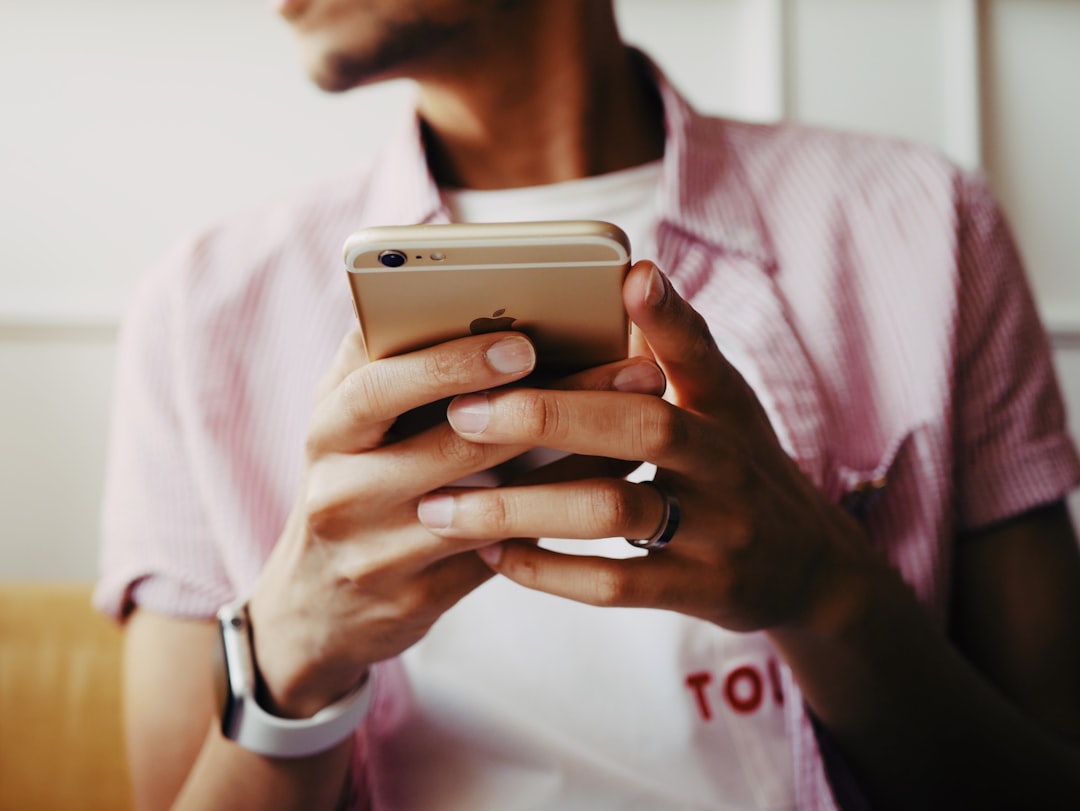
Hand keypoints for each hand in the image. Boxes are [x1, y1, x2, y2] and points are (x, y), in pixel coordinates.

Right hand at [247, 326, 665, 716]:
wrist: (321, 602)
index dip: (447, 364)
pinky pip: (504, 549)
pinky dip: (558, 511)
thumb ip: (389, 361)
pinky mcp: (420, 596)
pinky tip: (608, 480)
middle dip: (549, 406)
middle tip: (629, 368)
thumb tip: (458, 288)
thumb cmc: (352, 479)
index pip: (378, 386)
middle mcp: (343, 491)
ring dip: (573, 461)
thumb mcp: (350, 421)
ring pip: (491, 505)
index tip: (523, 344)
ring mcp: (380, 552)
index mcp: (329, 429)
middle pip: (453, 444)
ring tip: (641, 419)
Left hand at [418, 261, 870, 633]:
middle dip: (549, 416)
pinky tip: (492, 554)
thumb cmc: (740, 467)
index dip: (668, 316)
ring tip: (444, 504)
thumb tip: (627, 275)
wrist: (812, 570)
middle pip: (645, 429)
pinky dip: (547, 569)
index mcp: (725, 407)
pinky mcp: (699, 589)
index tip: (629, 275)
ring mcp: (718, 530)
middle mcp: (727, 463)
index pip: (699, 352)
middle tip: (463, 411)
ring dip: (523, 507)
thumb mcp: (724, 407)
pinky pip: (615, 584)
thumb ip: (676, 352)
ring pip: (616, 509)